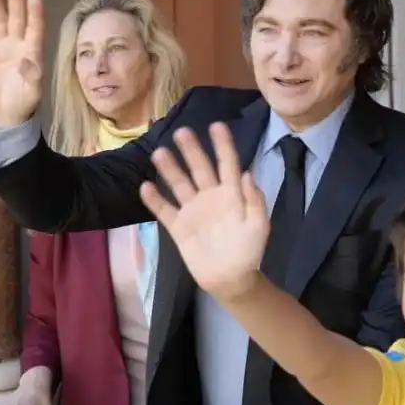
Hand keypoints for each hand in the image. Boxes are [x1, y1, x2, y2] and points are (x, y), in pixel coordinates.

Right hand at [0, 0, 44, 128]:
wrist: (5, 114)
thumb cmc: (22, 103)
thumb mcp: (31, 92)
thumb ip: (31, 76)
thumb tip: (28, 61)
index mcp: (32, 54)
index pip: (35, 29)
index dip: (35, 14)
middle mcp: (18, 46)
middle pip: (17, 20)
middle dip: (16, 1)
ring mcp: (1, 49)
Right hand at [140, 123, 269, 298]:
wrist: (231, 278)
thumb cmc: (249, 251)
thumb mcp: (258, 225)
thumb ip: (254, 200)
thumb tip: (247, 173)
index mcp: (232, 194)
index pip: (227, 164)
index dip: (223, 145)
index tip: (216, 126)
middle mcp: (211, 196)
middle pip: (200, 168)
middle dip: (192, 150)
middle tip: (183, 132)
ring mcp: (193, 210)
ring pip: (180, 184)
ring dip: (170, 168)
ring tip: (160, 153)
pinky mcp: (178, 226)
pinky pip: (165, 210)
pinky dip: (155, 199)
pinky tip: (146, 186)